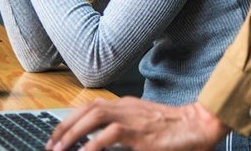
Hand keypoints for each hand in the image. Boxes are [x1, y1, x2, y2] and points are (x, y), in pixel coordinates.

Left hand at [46, 98, 228, 150]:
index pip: (91, 106)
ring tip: (59, 150)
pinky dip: (93, 145)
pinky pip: (111, 135)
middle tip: (50, 145)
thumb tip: (101, 143)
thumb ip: (124, 129)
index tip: (56, 135)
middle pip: (88, 109)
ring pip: (95, 116)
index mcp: (127, 105)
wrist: (199, 125)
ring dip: (73, 133)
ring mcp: (133, 118)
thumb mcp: (145, 125)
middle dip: (65, 126)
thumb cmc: (175, 128)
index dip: (70, 119)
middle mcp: (127, 107)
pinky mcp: (141, 134)